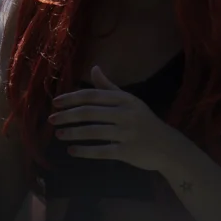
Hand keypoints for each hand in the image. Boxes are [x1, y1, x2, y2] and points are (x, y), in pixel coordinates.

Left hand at [49, 66, 193, 173]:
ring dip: (73, 133)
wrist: (168, 147)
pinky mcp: (127, 152)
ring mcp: (126, 133)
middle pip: (89, 113)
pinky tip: (72, 151)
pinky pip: (102, 151)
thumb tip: (93, 68)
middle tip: (51, 119)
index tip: (55, 102)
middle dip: (67, 116)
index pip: (92, 96)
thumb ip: (109, 87)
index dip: (72, 98)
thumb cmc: (145, 121)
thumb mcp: (129, 101)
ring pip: (93, 132)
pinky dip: (85, 151)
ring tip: (58, 134)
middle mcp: (125, 114)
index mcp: (124, 99)